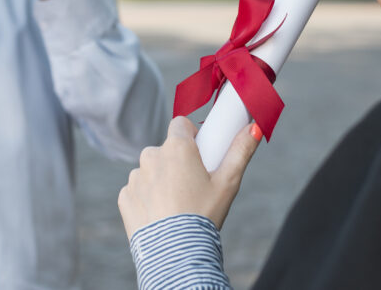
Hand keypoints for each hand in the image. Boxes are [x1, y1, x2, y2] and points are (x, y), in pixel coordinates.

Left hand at [118, 117, 261, 238]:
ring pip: (151, 170)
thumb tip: (255, 128)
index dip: (192, 137)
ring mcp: (135, 177)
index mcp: (176, 147)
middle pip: (166, 149)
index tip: (200, 155)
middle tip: (193, 186)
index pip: (181, 125)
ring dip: (161, 180)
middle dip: (177, 162)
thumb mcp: (228, 182)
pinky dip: (148, 198)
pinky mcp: (125, 197)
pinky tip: (162, 215)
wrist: (177, 255)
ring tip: (178, 205)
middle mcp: (151, 156)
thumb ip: (241, 151)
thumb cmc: (204, 215)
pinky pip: (138, 190)